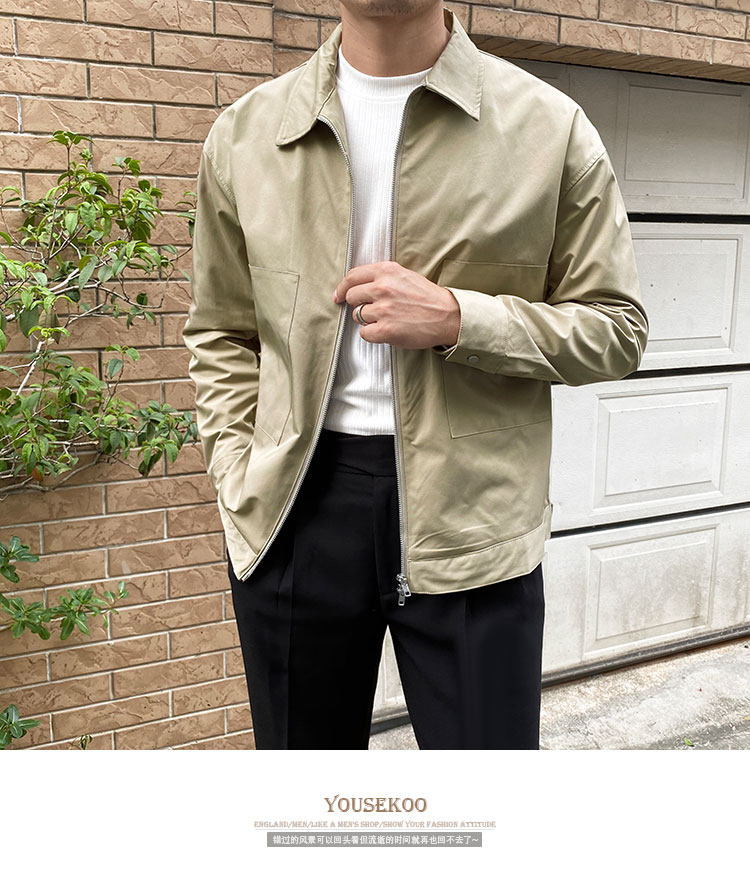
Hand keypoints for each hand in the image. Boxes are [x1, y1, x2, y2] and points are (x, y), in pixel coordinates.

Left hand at [332, 260, 459, 348]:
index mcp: (387, 271)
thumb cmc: (428, 298)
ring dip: (369, 320)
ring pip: (358, 316)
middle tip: (370, 309)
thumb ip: (382, 277)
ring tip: (388, 319)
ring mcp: (384, 309)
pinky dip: (373, 334)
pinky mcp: (386, 329)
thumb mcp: (404, 276)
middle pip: (351, 297)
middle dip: (357, 304)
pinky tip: (387, 330)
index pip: (352, 276)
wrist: (448, 316)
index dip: (342, 287)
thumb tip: (358, 286)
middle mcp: (383, 288)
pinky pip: (365, 333)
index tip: (339, 295)